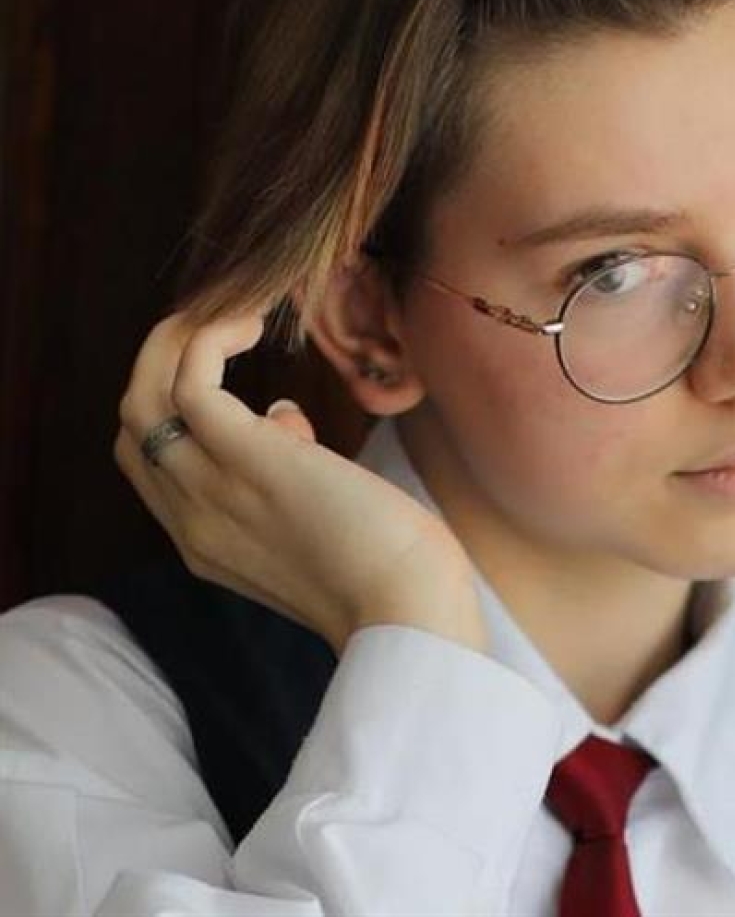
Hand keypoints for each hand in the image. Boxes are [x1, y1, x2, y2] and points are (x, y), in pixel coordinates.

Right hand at [114, 308, 486, 655]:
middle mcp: (191, 520)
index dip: (174, 403)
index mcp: (206, 541)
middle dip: (163, 362)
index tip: (227, 370)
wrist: (409, 612)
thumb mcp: (317, 522)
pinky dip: (208, 339)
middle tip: (223, 325)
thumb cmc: (389, 569)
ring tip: (235, 312)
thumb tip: (284, 417)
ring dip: (179, 340)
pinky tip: (252, 322)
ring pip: (144, 396)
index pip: (152, 460)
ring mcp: (210, 492)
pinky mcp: (247, 461)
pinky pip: (190, 382)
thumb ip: (287, 477)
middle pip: (135, 424)